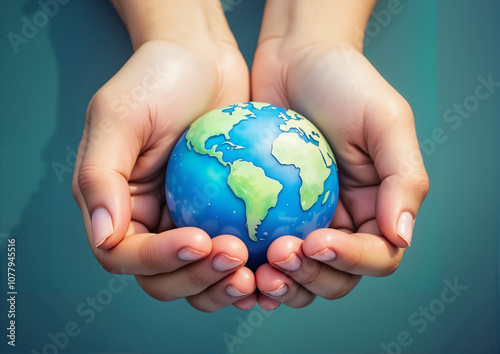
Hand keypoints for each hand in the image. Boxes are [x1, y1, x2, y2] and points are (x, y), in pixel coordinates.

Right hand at [72, 36, 256, 311]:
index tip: (199, 239)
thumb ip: (101, 176)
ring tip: (258, 271)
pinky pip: (236, 253)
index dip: (160, 259)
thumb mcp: (118, 116)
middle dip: (198, 279)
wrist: (202, 58)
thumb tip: (104, 237)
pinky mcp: (223, 216)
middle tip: (235, 257)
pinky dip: (253, 266)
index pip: (127, 256)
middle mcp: (150, 223)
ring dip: (225, 284)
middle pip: (166, 279)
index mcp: (117, 208)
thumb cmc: (156, 80)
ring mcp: (188, 222)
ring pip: (202, 278)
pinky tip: (276, 259)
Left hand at [251, 38, 428, 309]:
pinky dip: (250, 268)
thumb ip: (403, 180)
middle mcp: (343, 222)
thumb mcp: (385, 121)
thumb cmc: (344, 82)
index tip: (315, 240)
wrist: (295, 58)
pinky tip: (232, 264)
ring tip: (255, 272)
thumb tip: (401, 237)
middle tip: (279, 256)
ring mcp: (303, 221)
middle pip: (334, 277)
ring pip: (297, 275)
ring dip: (279, 284)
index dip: (350, 261)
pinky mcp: (268, 213)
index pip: (376, 256)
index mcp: (378, 208)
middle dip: (309, 278)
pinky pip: (259, 252)